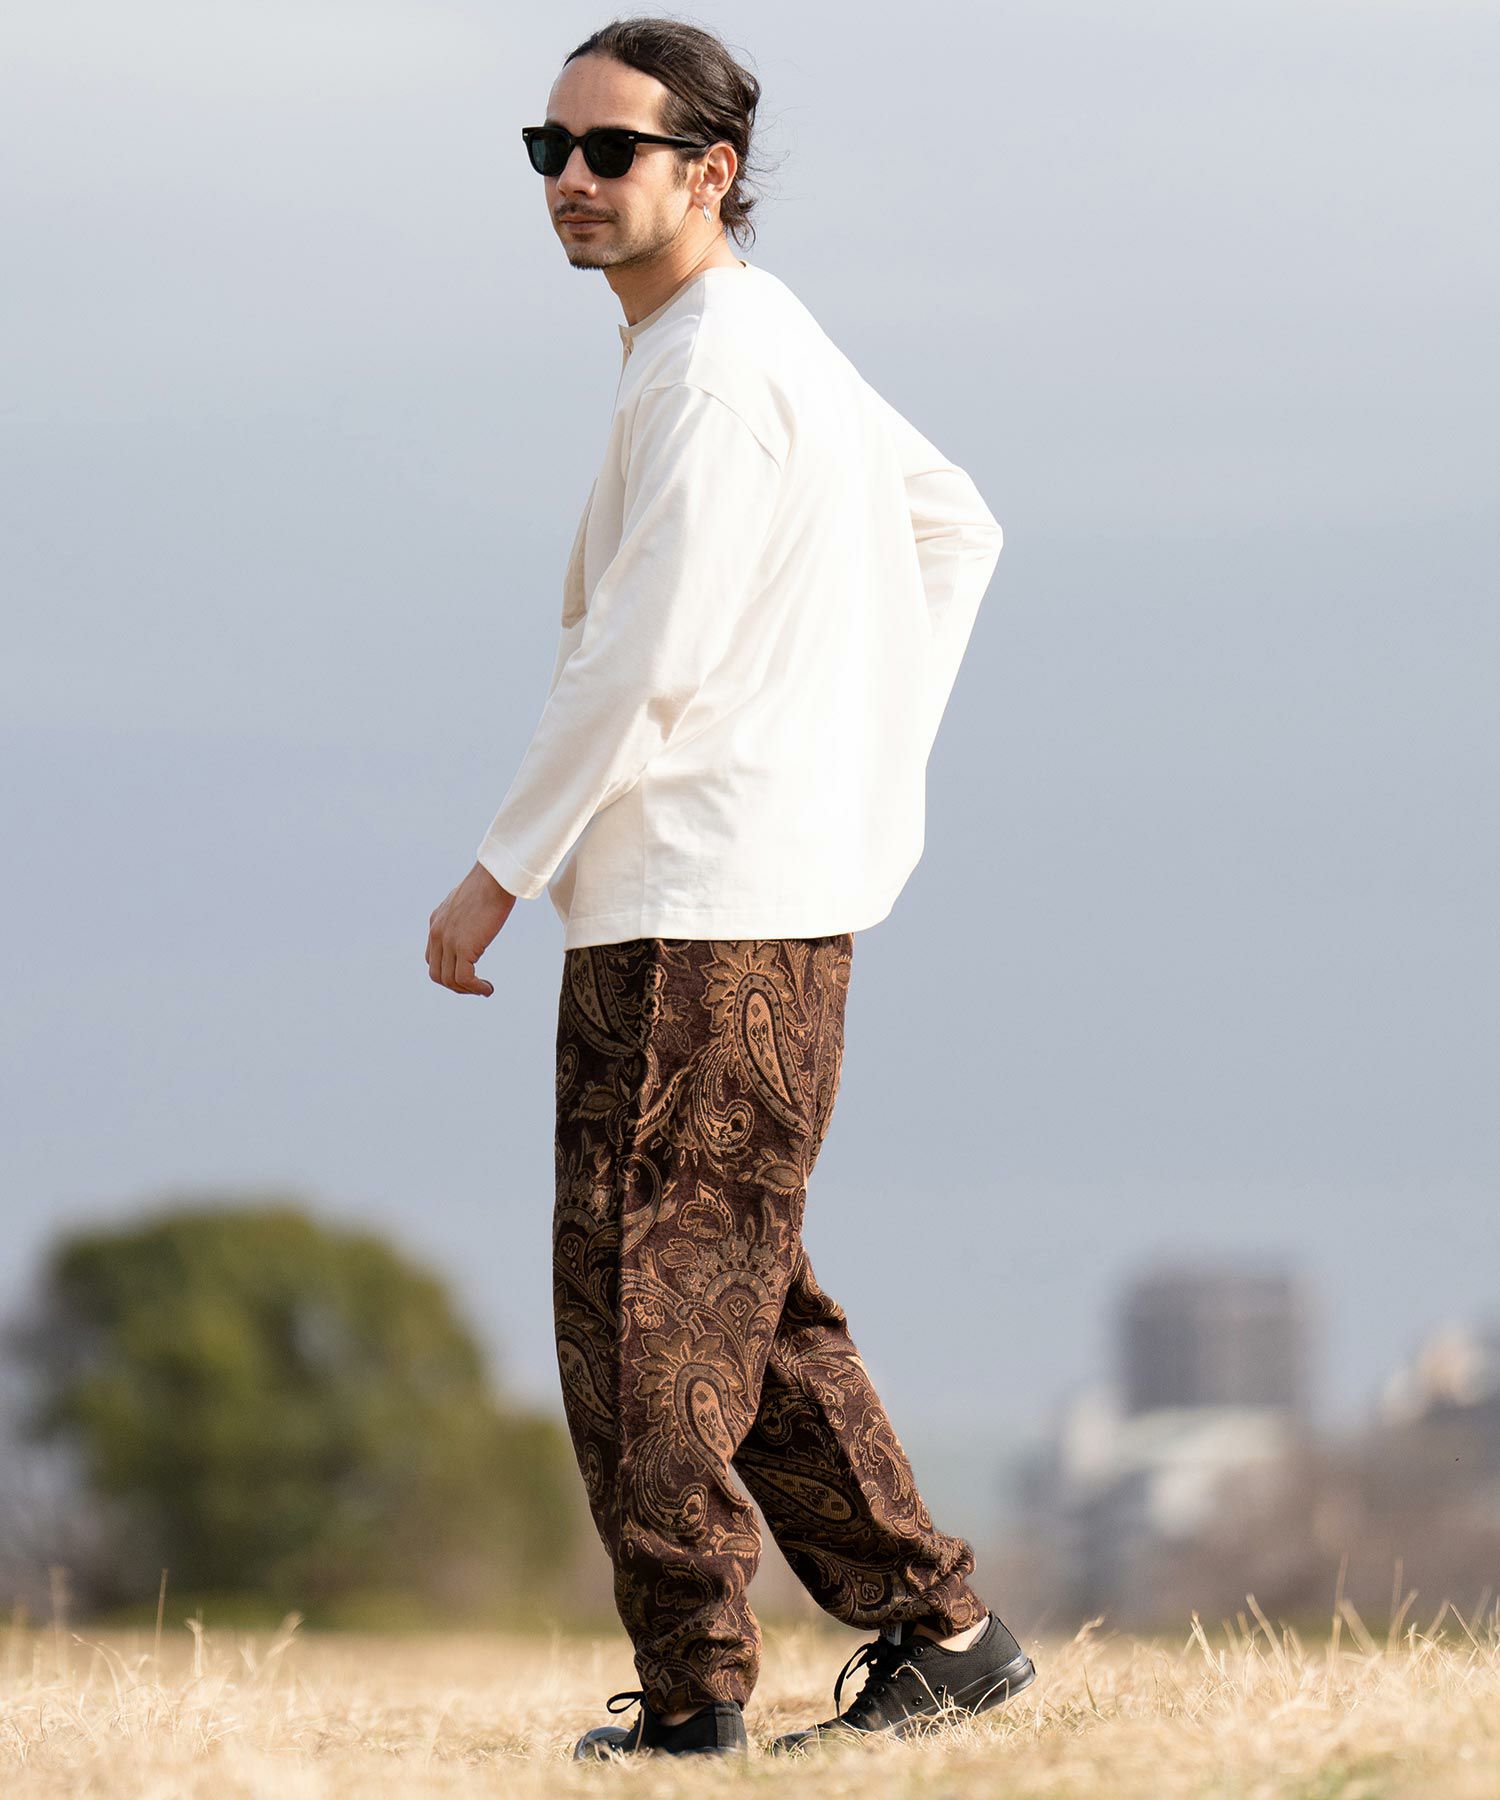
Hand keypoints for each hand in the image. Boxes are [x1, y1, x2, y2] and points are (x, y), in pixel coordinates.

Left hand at [426, 862, 514, 995]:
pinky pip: (464, 978)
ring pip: (449, 979)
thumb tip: (476, 922)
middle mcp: (437, 933)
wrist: (495, 879)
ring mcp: (448, 941)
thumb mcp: (468, 900)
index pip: (433, 957)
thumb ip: (464, 913)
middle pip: (436, 973)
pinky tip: (488, 988)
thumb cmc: (489, 885)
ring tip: (484, 990)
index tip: (468, 975)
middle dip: (455, 985)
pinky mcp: (463, 946)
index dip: (448, 971)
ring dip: (467, 990)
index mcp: (437, 922)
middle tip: (475, 987)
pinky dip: (476, 988)